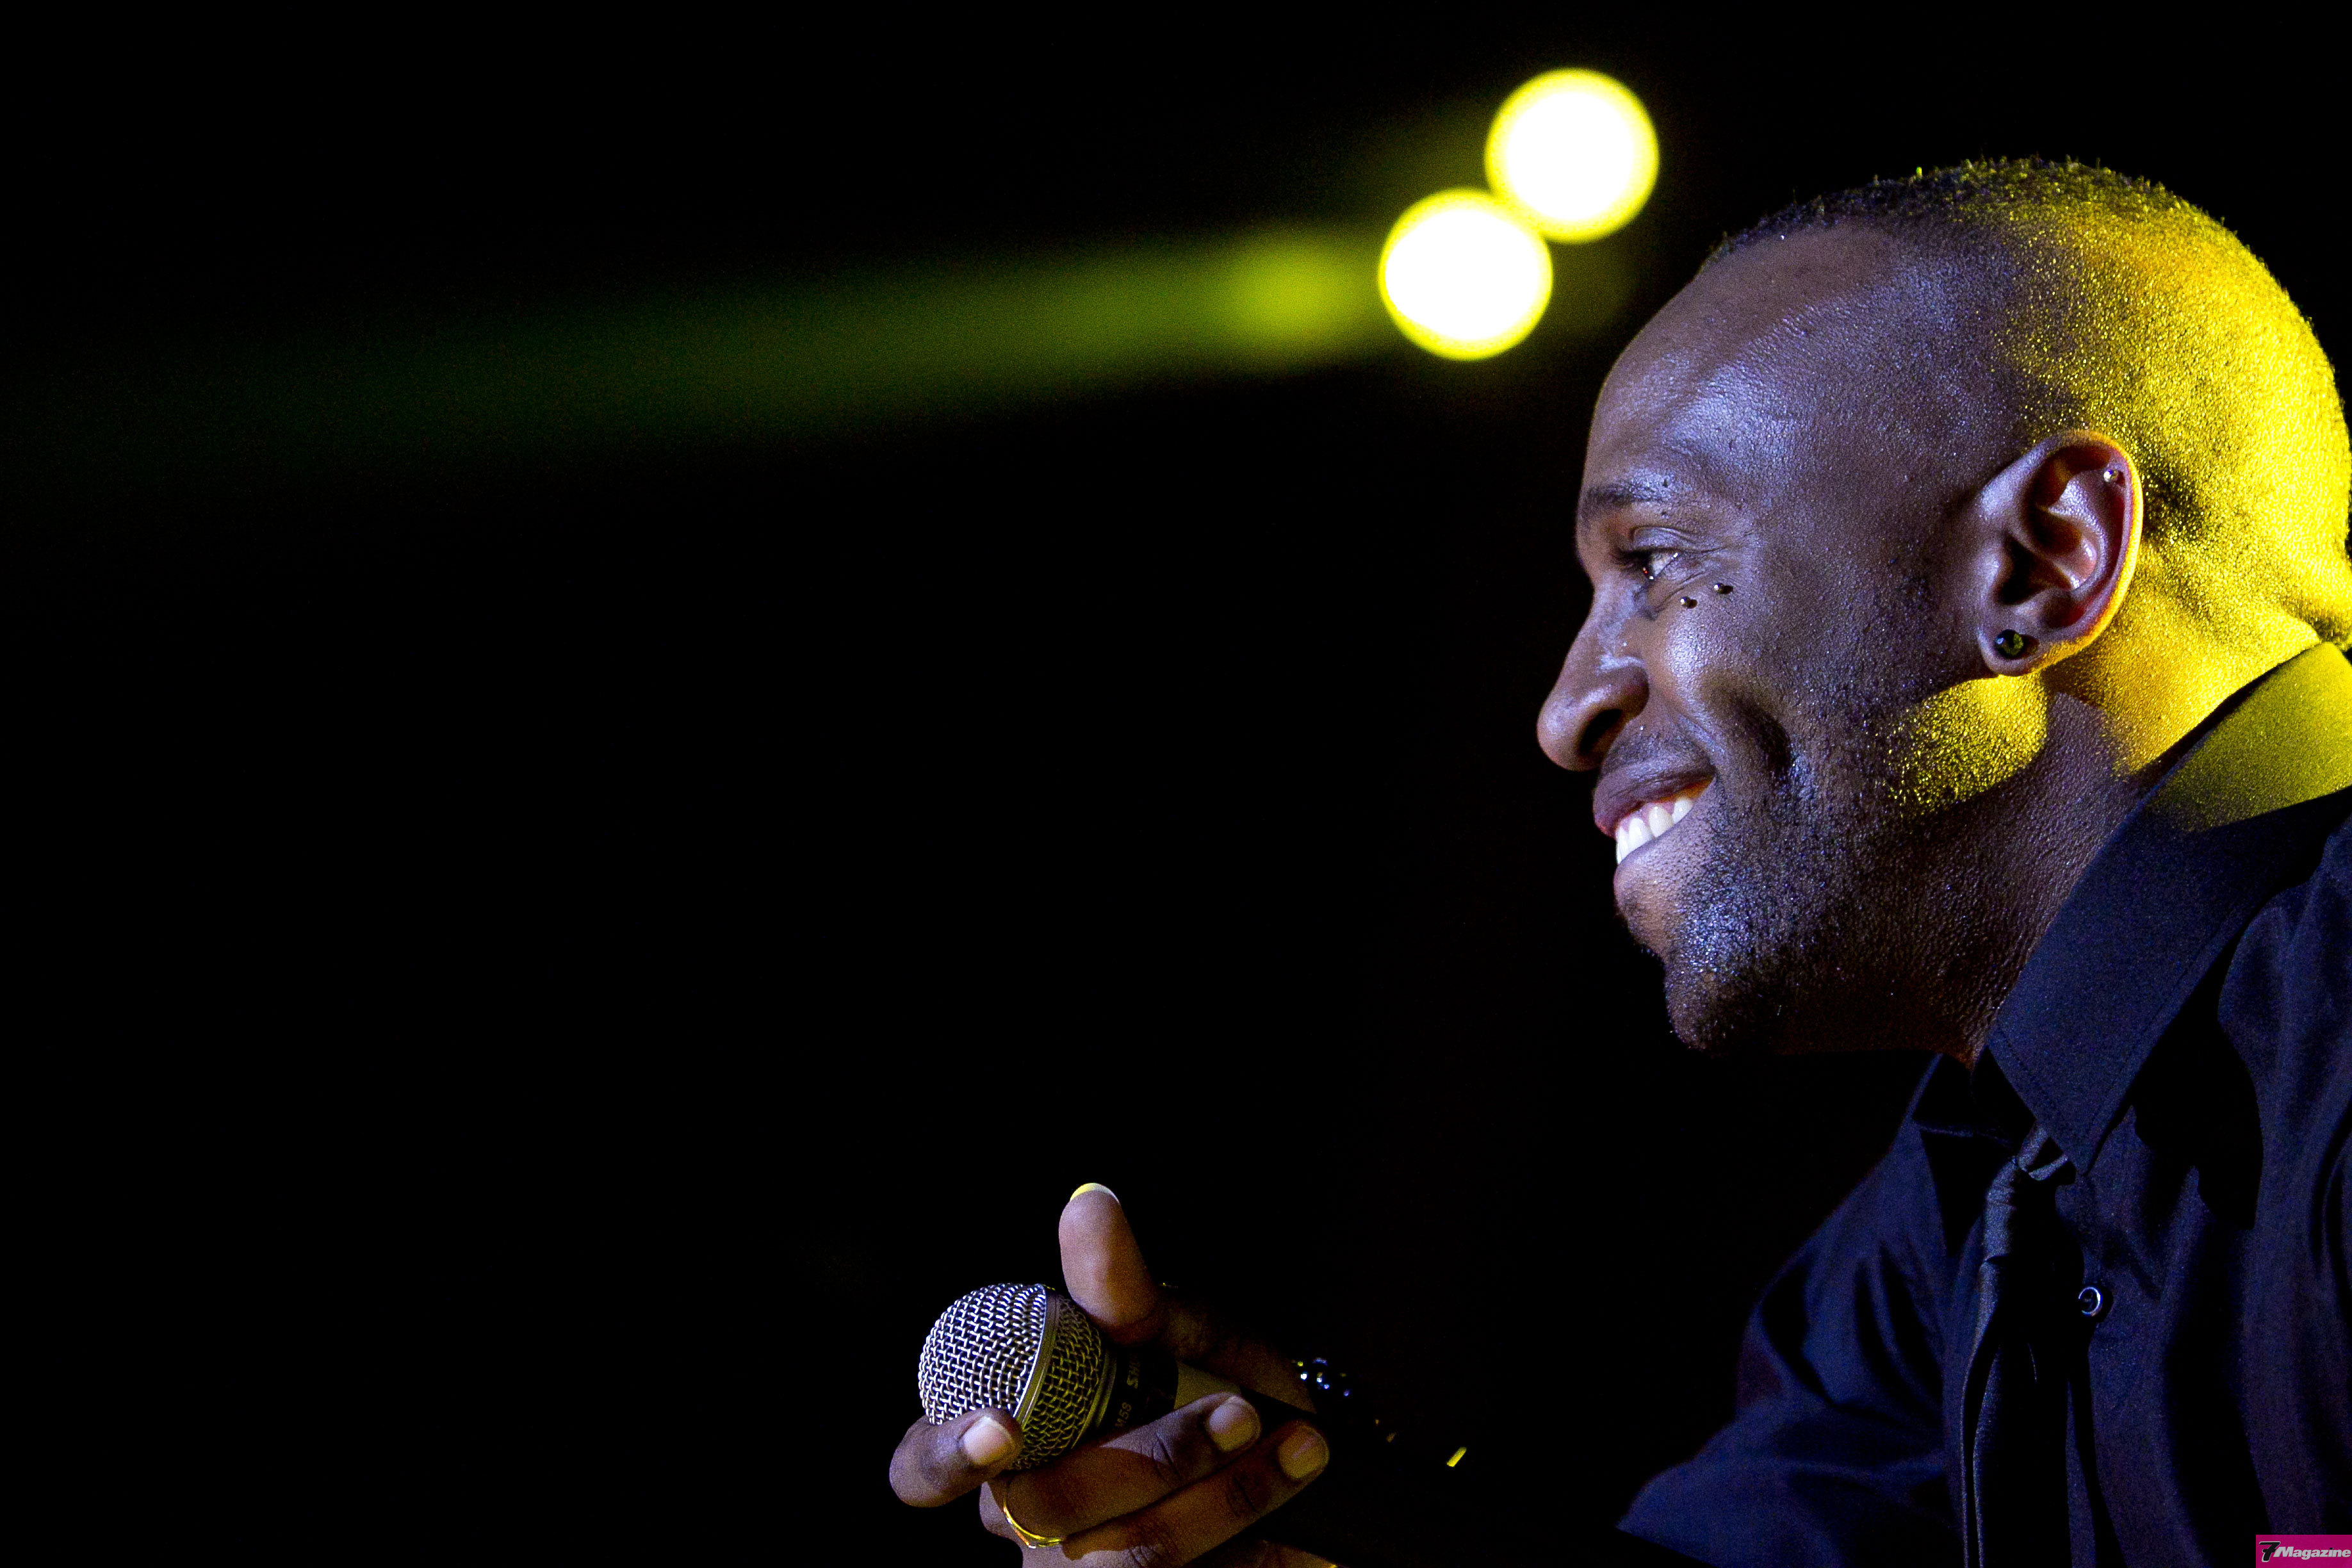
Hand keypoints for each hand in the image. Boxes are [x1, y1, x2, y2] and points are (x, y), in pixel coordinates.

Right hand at [889, 1184, 1331, 1565]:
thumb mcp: (1172, 1325)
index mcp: (998, 1440)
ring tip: (1296, 1443)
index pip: (921, 1468)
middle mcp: (1020, 1519)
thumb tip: (1089, 1206)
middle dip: (1155, 1455)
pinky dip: (1259, 1536)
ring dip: (1223, 1496)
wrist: (1280, 1446)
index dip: (949, 1454)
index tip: (1005, 1429)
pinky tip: (1295, 1490)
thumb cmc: (1198, 1375)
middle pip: (1050, 1508)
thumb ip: (1120, 1286)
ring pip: (1128, 1560)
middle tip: (1240, 1410)